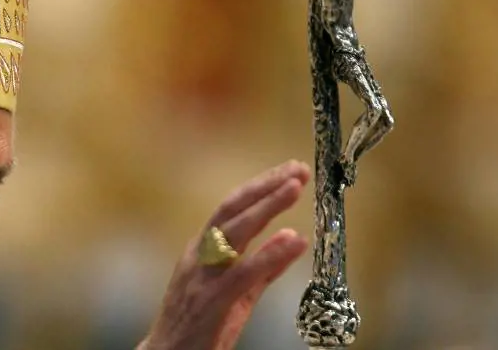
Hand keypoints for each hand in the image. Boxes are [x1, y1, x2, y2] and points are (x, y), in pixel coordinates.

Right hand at [138, 160, 310, 349]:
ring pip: (234, 231)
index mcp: (202, 248)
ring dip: (267, 206)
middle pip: (233, 209)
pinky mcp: (211, 302)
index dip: (262, 186)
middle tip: (298, 170)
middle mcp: (199, 254)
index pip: (233, 207)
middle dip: (266, 186)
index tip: (290, 171)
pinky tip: (292, 241)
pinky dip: (268, 254)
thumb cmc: (199, 326)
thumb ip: (263, 266)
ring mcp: (202, 276)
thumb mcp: (235, 292)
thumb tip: (292, 239)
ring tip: (295, 189)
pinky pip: (242, 273)